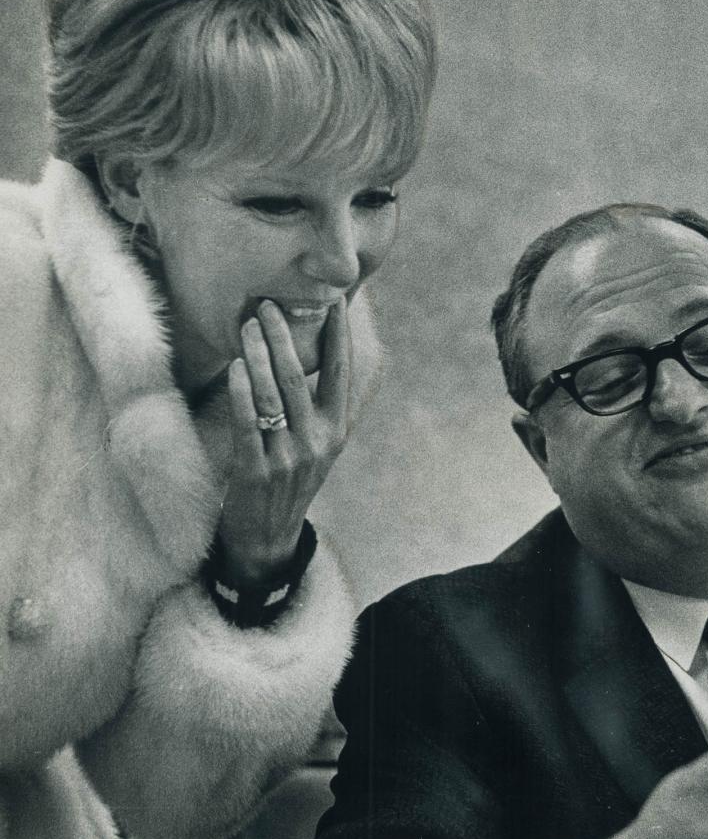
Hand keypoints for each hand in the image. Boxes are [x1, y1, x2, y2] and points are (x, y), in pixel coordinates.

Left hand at [218, 297, 350, 586]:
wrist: (267, 538)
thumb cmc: (288, 480)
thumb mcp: (316, 445)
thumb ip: (317, 406)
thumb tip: (307, 353)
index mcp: (337, 430)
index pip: (340, 373)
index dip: (338, 335)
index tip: (335, 300)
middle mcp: (318, 442)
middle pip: (301, 378)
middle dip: (284, 337)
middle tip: (269, 305)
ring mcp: (289, 458)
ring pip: (274, 395)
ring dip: (259, 355)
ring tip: (248, 325)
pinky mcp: (257, 471)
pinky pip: (248, 423)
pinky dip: (241, 391)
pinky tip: (235, 366)